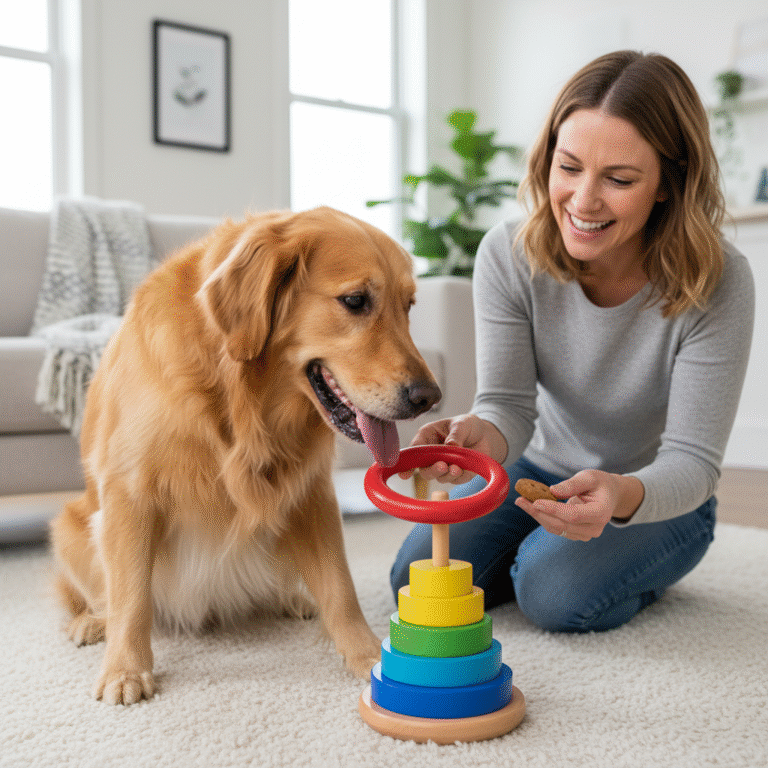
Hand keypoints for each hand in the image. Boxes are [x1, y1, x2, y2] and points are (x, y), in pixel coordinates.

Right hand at [398, 414, 507, 484]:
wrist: (485, 435)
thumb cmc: (468, 425)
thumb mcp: (462, 424)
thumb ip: (455, 434)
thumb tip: (450, 446)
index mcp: (426, 437)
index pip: (413, 451)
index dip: (407, 463)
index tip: (405, 473)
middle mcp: (432, 454)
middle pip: (424, 470)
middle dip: (432, 470)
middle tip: (442, 465)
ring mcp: (443, 466)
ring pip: (439, 477)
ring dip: (447, 474)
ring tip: (457, 467)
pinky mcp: (457, 475)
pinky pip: (455, 480)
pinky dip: (458, 476)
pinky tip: (462, 469)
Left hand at [514, 470, 643, 540]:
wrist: (610, 495)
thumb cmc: (600, 484)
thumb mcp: (589, 477)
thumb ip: (572, 484)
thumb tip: (552, 491)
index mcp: (601, 513)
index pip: (573, 515)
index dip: (553, 510)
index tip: (535, 501)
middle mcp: (594, 528)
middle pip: (561, 525)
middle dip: (538, 513)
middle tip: (520, 500)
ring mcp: (585, 534)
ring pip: (556, 529)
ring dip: (537, 516)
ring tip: (522, 501)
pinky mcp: (576, 534)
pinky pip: (556, 528)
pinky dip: (543, 518)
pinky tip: (532, 507)